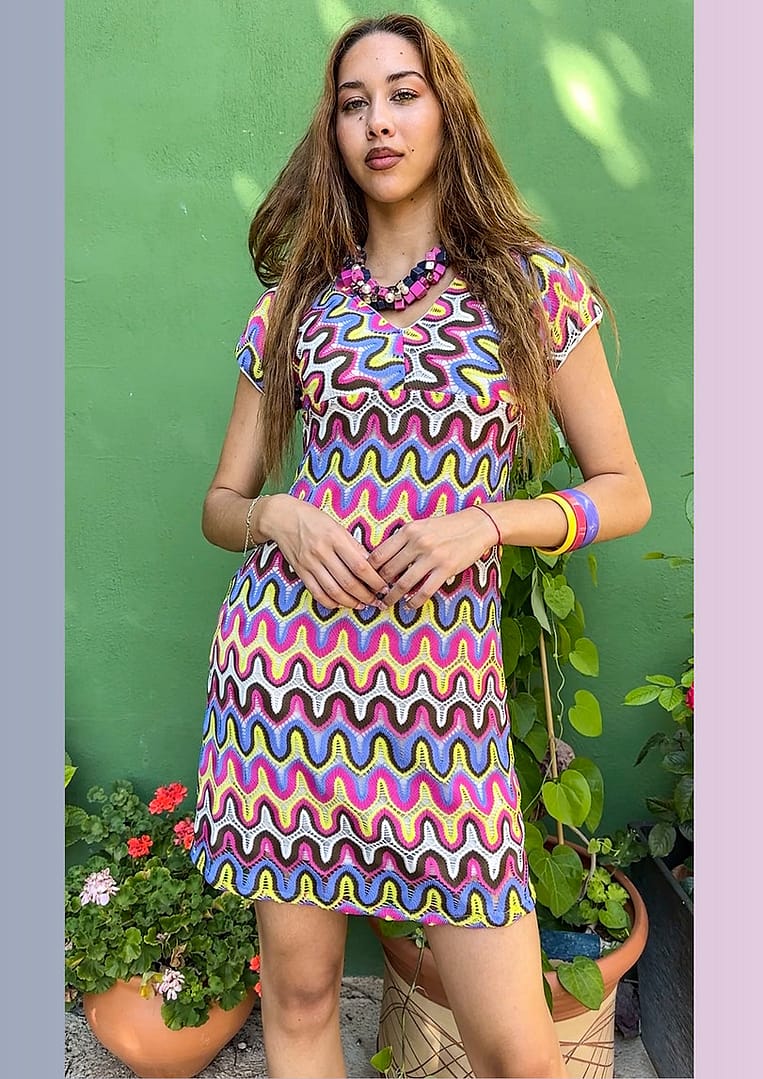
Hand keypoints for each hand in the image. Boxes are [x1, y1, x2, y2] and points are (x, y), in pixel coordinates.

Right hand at [265, 495, 390, 609]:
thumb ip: (353, 545)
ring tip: (362, 605)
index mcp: (335, 537)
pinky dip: (331, 602)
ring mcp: (310, 564)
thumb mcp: (337, 525)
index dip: (375, 581)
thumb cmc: (313, 518)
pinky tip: (341, 603)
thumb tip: (371, 564)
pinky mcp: (300, 572)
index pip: (360, 566)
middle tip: (377, 601)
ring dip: (351, 602)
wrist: (281, 517)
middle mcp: (322, 552)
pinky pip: (317, 593)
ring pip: (334, 591)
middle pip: (349, 582)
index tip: (384, 587)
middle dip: (366, 596)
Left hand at [367, 509, 497, 609]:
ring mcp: (432, 556)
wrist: (476, 525)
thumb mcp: (421, 526)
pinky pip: (425, 591)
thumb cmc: (446, 527)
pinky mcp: (446, 568)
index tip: (366, 579)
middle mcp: (417, 542)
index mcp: (408, 530)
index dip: (369, 570)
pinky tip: (409, 605)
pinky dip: (414, 602)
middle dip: (378, 586)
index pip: (379, 554)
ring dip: (392, 597)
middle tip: (374, 595)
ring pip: (403, 583)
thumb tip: (383, 559)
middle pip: (388, 570)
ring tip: (387, 603)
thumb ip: (403, 540)